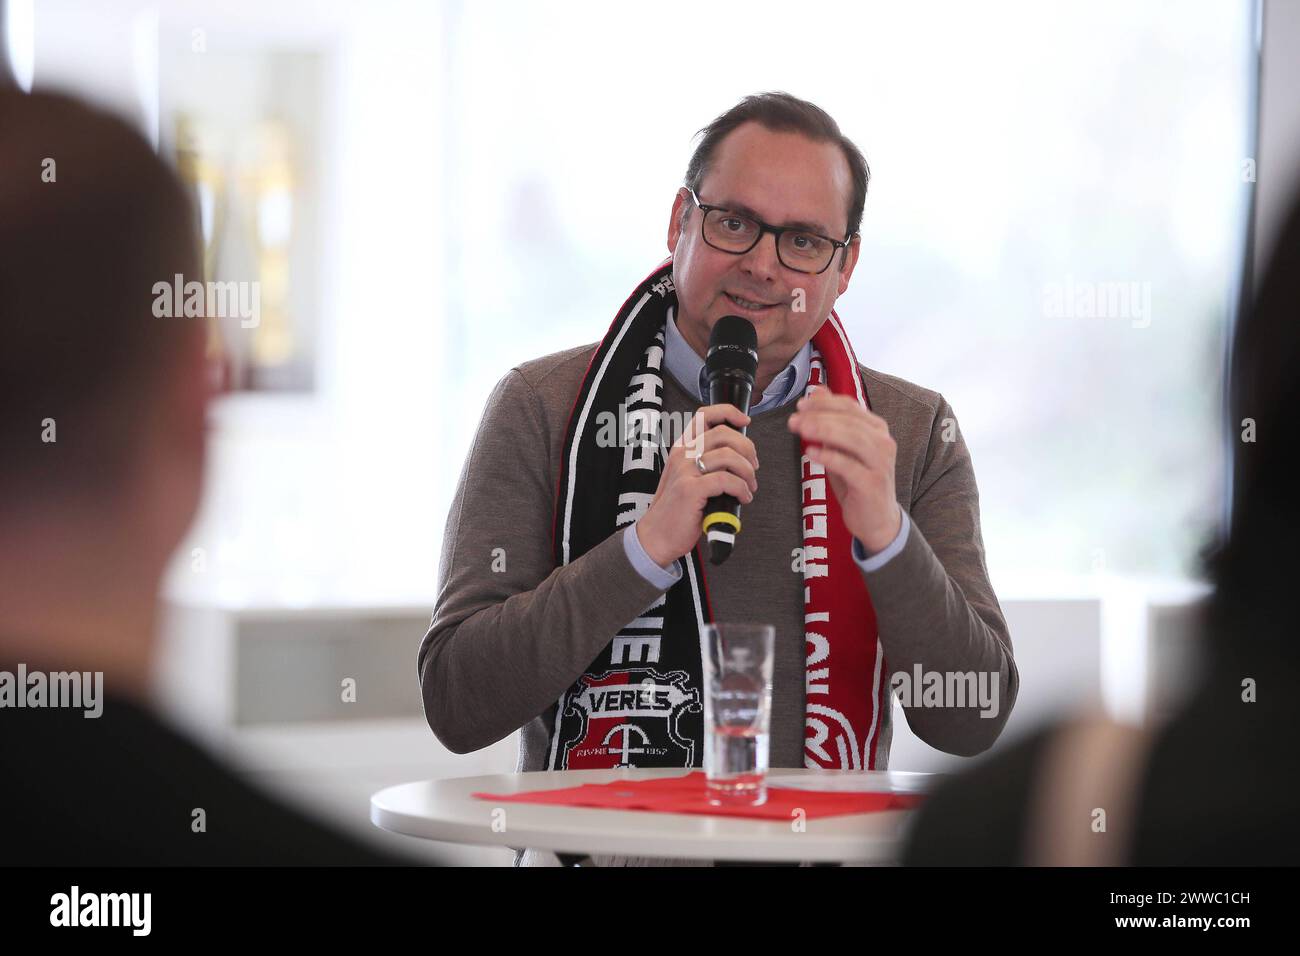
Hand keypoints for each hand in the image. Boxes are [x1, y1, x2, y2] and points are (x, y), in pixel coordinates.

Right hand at [636, 403, 758, 566]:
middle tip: (752, 467)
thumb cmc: (676, 510)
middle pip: (724, 433)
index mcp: (681, 448)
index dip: (729, 412)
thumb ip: (705, 463)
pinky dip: (741, 489)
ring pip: (728, 456)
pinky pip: (727, 480)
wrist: (657, 536)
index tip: (745, 421)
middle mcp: (682, 455)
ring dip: (747, 472)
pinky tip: (742, 498)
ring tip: (748, 487)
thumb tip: (738, 456)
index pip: (705, 415)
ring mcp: (685, 471)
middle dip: (747, 449)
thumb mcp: (687, 478)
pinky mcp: (691, 489)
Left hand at [787, 388, 901, 552]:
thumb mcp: (842, 449)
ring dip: (823, 431)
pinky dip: (829, 456)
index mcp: (877, 429)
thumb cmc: (857, 482)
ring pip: (852, 438)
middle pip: (850, 420)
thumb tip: (817, 391)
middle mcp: (883, 442)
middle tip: (794, 418)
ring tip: (800, 429)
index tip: (800, 404)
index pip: (850, 407)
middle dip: (819, 416)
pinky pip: (849, 466)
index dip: (824, 403)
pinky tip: (811, 452)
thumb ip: (832, 421)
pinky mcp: (872, 483)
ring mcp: (880, 463)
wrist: (877, 520)